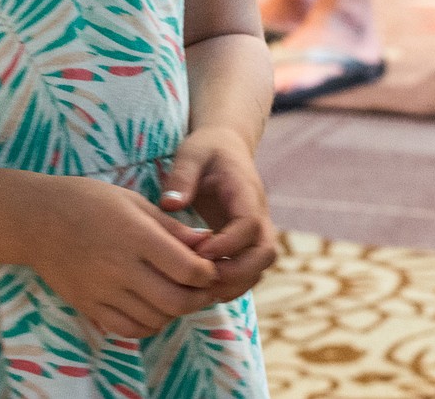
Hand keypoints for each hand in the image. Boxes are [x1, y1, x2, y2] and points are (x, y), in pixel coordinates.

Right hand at [29, 176, 218, 338]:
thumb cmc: (87, 200)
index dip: (207, 273)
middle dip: (199, 298)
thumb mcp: (132, 200)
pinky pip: (128, 330)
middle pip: (176, 301)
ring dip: (175, 312)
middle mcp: (121, 267)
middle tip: (203, 288)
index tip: (209, 267)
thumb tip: (206, 241)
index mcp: (135, 234)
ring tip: (178, 295)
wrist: (36, 219)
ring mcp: (103, 291)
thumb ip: (170, 225)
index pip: (187, 268)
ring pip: (155, 319)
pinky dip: (149, 325)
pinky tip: (153, 310)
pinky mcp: (89, 306)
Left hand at [159, 127, 276, 305]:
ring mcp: (257, 230)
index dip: (228, 243)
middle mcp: (259, 214)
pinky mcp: (248, 241)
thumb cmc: (207, 149)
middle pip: (265, 253)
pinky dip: (233, 282)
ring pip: (260, 266)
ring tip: (202, 288)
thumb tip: (169, 205)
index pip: (249, 224)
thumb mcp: (191, 153)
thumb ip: (182, 176)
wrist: (226, 147)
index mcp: (246, 191)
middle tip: (202, 278)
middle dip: (237, 272)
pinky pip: (250, 269)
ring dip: (236, 282)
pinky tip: (205, 286)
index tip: (200, 252)